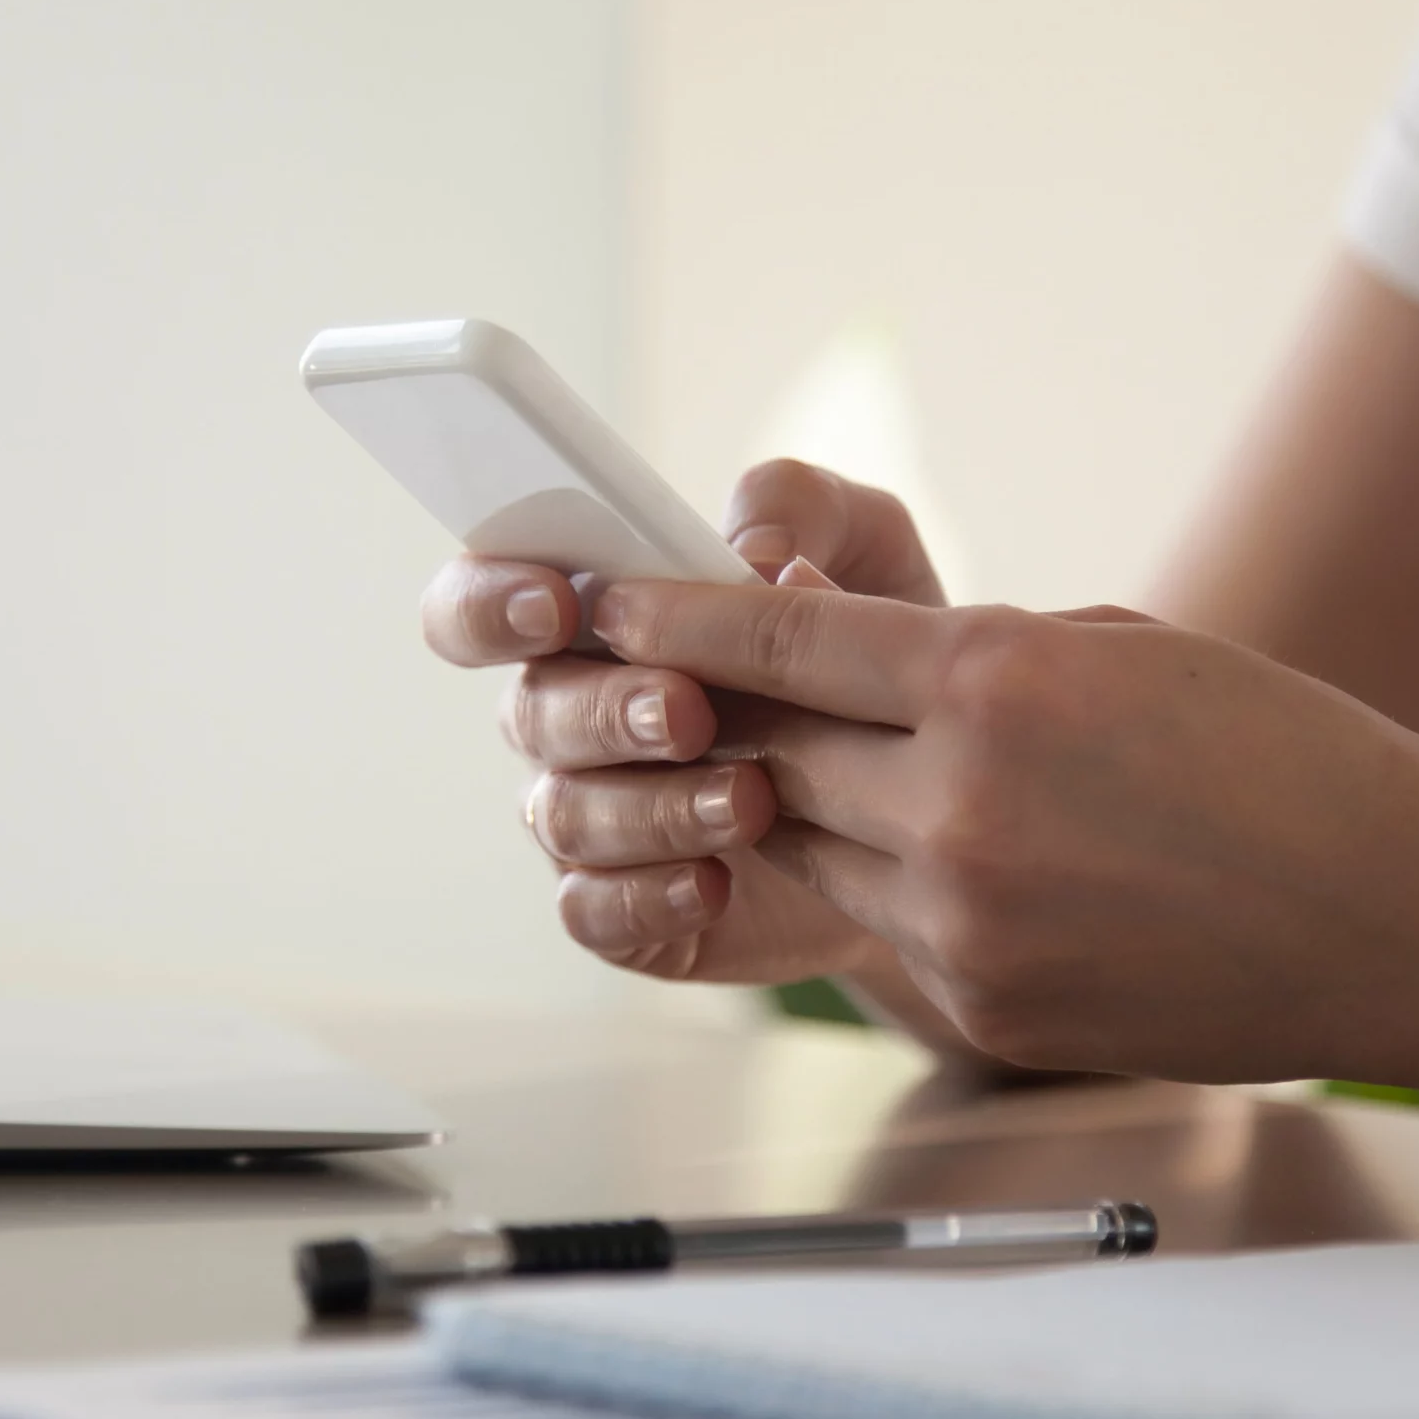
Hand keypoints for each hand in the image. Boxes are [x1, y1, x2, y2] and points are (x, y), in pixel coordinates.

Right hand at [418, 461, 945, 985]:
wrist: (939, 800)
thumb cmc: (874, 653)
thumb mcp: (866, 551)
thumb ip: (802, 507)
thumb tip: (750, 550)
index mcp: (593, 622)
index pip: (479, 601)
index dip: (490, 602)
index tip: (557, 605)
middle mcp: (571, 718)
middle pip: (531, 711)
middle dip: (606, 710)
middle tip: (690, 711)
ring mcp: (592, 818)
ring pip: (565, 815)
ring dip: (650, 807)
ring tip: (749, 801)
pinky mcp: (627, 910)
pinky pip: (592, 910)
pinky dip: (648, 896)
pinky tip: (716, 882)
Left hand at [586, 576, 1418, 1080]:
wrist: (1398, 913)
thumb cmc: (1281, 756)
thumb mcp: (1119, 649)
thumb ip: (973, 655)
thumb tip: (858, 661)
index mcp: (993, 682)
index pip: (781, 641)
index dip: (678, 619)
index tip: (609, 605)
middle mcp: (958, 803)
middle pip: (769, 754)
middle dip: (730, 722)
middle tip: (702, 696)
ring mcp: (964, 917)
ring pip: (813, 850)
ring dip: (813, 812)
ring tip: (864, 781)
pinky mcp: (980, 1004)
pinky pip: (884, 930)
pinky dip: (896, 890)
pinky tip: (973, 868)